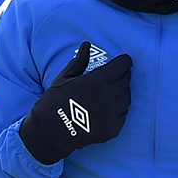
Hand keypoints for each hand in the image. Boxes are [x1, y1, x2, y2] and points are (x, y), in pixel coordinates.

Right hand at [19, 41, 131, 164]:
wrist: (50, 133)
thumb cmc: (55, 102)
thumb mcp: (65, 78)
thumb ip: (80, 61)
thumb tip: (87, 44)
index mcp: (97, 81)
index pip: (122, 65)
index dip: (123, 61)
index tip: (122, 61)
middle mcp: (108, 97)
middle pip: (126, 80)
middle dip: (122, 75)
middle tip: (114, 76)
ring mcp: (112, 114)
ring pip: (127, 97)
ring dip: (121, 92)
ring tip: (110, 93)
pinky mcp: (113, 129)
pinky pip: (123, 114)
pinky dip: (119, 109)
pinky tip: (107, 108)